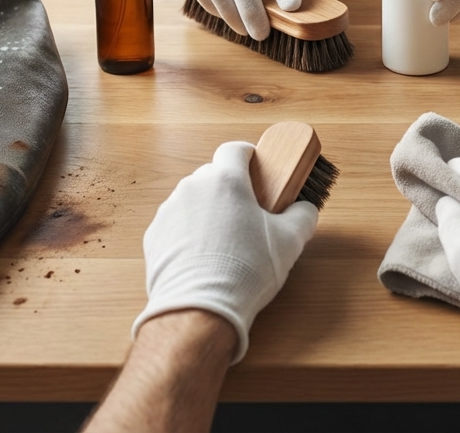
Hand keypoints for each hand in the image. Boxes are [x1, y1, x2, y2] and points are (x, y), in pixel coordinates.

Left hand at [134, 141, 318, 362]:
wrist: (199, 311)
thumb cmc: (246, 271)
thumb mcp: (290, 241)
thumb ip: (303, 215)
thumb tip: (304, 208)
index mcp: (226, 180)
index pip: (236, 149)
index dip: (249, 158)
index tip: (258, 172)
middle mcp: (193, 187)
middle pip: (214, 176)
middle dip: (231, 190)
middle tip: (248, 215)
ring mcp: (169, 211)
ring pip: (194, 201)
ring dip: (209, 213)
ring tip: (225, 245)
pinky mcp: (155, 236)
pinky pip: (177, 226)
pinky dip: (189, 235)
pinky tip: (204, 260)